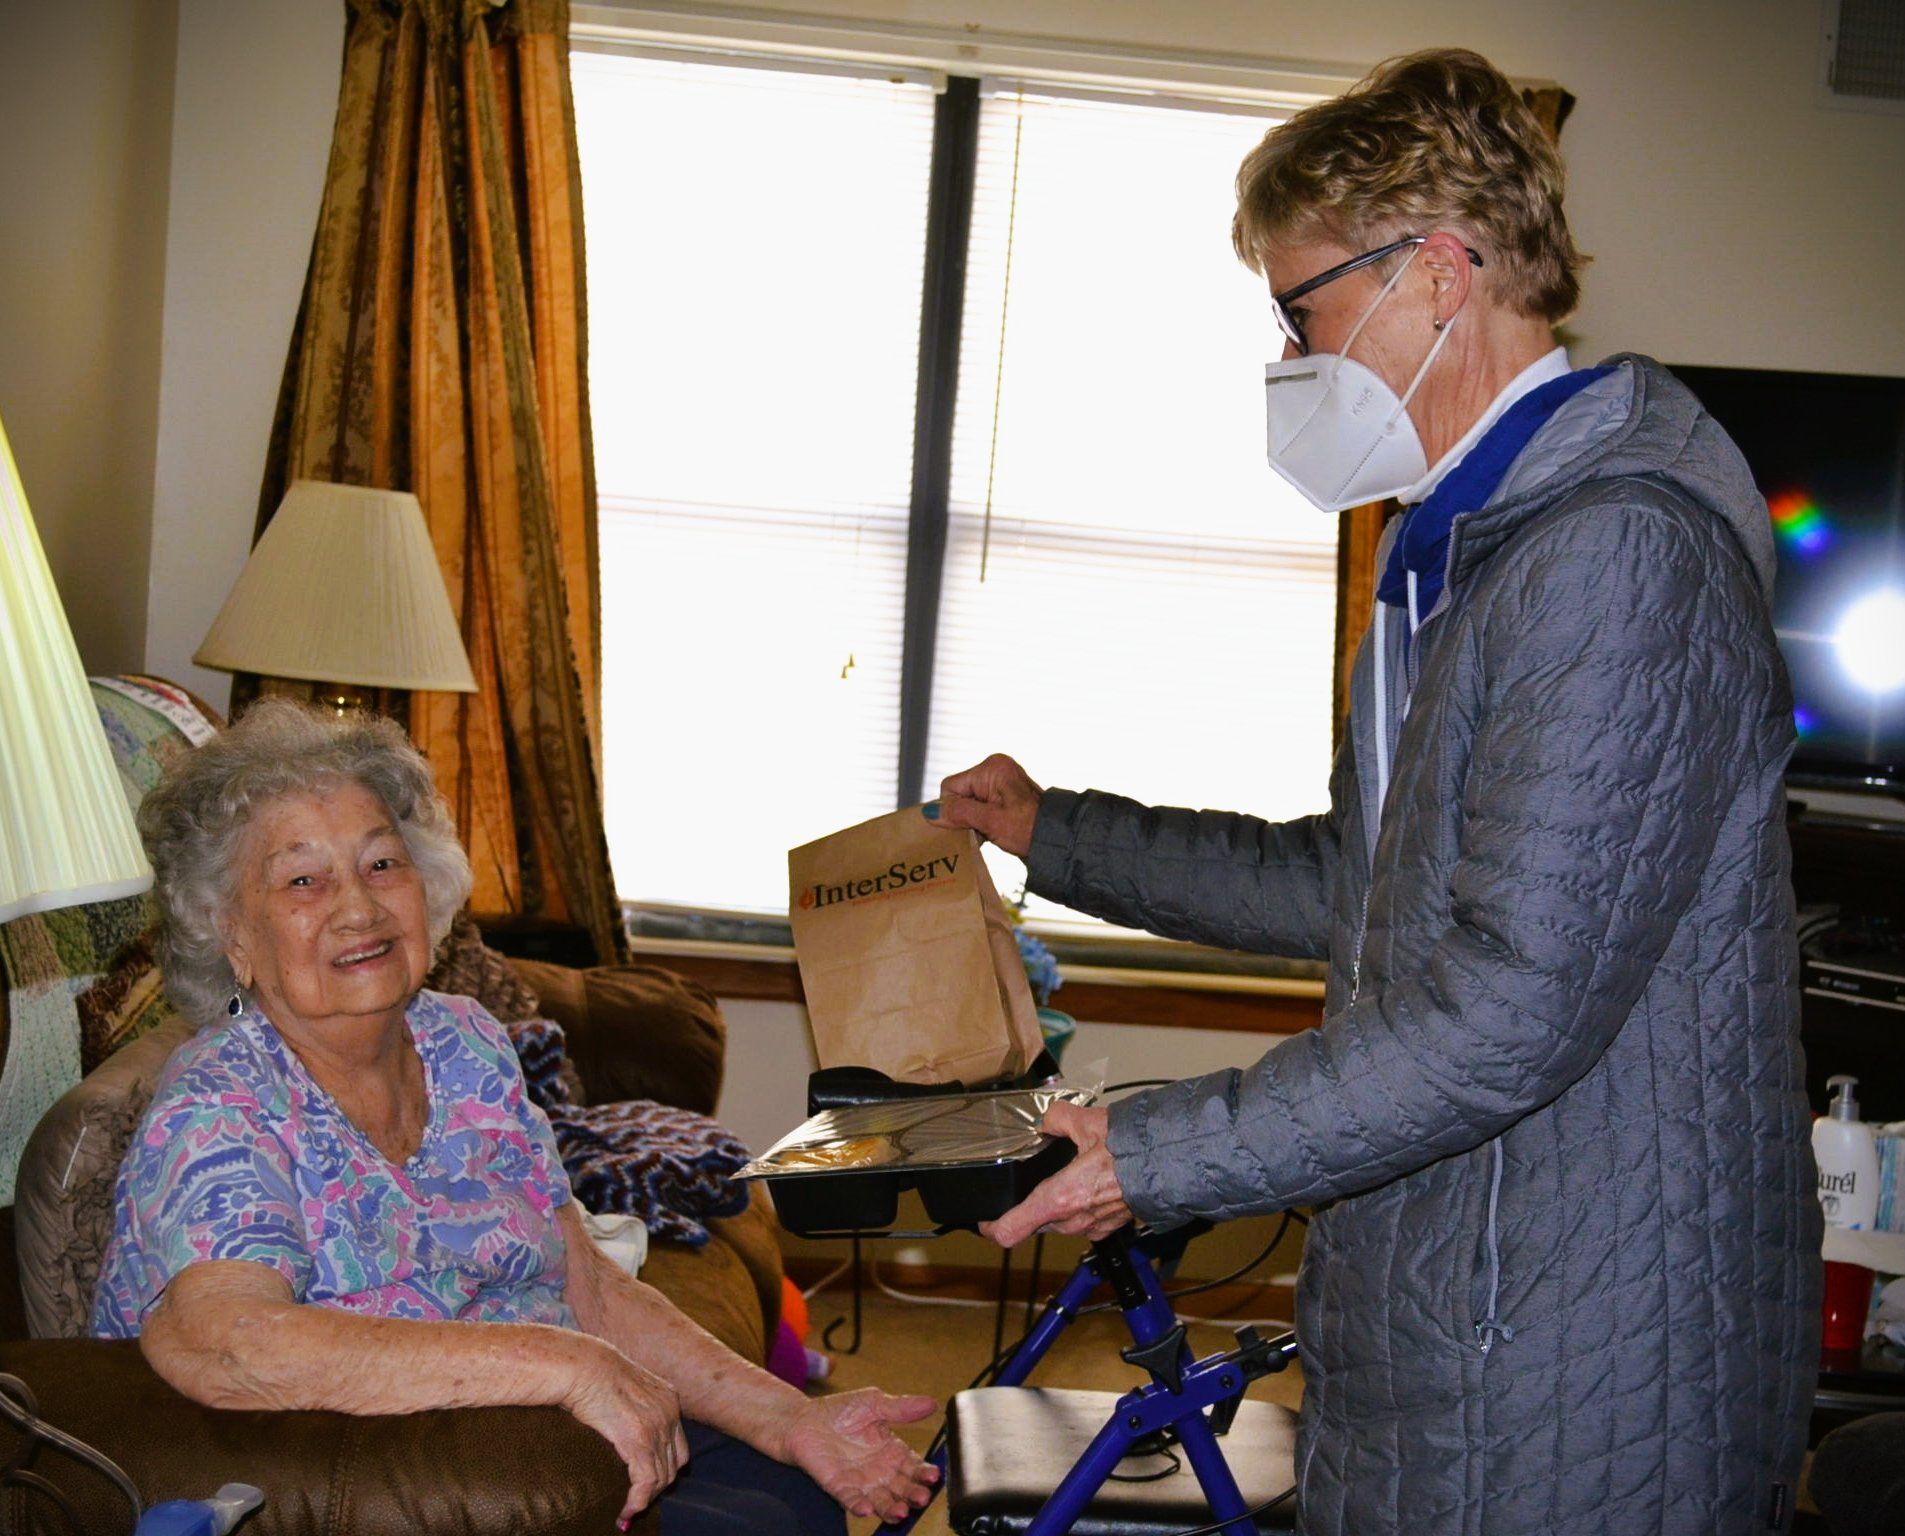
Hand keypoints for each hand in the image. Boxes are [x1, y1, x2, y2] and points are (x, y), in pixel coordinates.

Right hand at [564, 1348, 690, 1527]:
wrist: (581, 1364)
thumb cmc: (592, 1373)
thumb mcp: (624, 1387)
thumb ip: (633, 1406)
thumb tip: (620, 1425)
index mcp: (668, 1398)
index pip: (678, 1445)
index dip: (665, 1468)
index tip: (648, 1483)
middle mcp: (669, 1412)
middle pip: (673, 1464)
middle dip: (656, 1487)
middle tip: (636, 1501)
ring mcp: (656, 1426)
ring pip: (661, 1477)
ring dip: (646, 1499)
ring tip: (628, 1511)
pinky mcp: (638, 1439)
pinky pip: (645, 1482)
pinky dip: (637, 1502)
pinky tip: (625, 1512)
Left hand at [780, 1387, 939, 1521]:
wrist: (804, 1419)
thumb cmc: (840, 1410)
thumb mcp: (875, 1403)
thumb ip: (902, 1408)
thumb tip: (932, 1404)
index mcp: (892, 1450)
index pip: (914, 1466)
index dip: (924, 1472)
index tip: (934, 1475)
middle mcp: (880, 1470)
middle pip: (902, 1488)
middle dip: (913, 1495)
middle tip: (922, 1498)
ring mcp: (860, 1481)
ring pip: (881, 1501)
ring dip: (891, 1509)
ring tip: (900, 1512)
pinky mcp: (839, 1487)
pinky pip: (851, 1500)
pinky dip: (859, 1506)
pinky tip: (866, 1509)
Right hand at [928, 754, 1043, 858]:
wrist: (1057, 839)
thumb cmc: (1029, 828)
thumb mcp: (990, 821)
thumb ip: (959, 813)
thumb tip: (929, 812)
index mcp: (991, 768)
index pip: (951, 786)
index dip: (954, 809)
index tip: (968, 826)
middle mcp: (995, 770)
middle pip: (959, 794)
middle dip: (964, 816)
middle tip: (980, 832)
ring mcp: (1000, 782)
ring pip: (968, 803)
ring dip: (973, 821)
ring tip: (987, 834)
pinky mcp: (1004, 796)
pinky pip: (980, 807)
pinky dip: (981, 822)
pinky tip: (990, 834)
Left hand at [981, 1101, 1131, 1246]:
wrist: (1174, 1165)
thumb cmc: (1135, 1149)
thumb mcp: (1087, 1122)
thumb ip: (1056, 1117)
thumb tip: (1044, 1116)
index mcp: (1058, 1199)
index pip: (1008, 1231)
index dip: (990, 1226)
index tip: (984, 1218)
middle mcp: (1072, 1220)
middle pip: (1033, 1223)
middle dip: (1028, 1205)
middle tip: (1031, 1180)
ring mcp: (1091, 1227)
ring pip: (1058, 1223)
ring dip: (1056, 1205)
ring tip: (1066, 1176)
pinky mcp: (1108, 1228)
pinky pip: (1082, 1222)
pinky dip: (1079, 1207)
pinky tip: (1089, 1183)